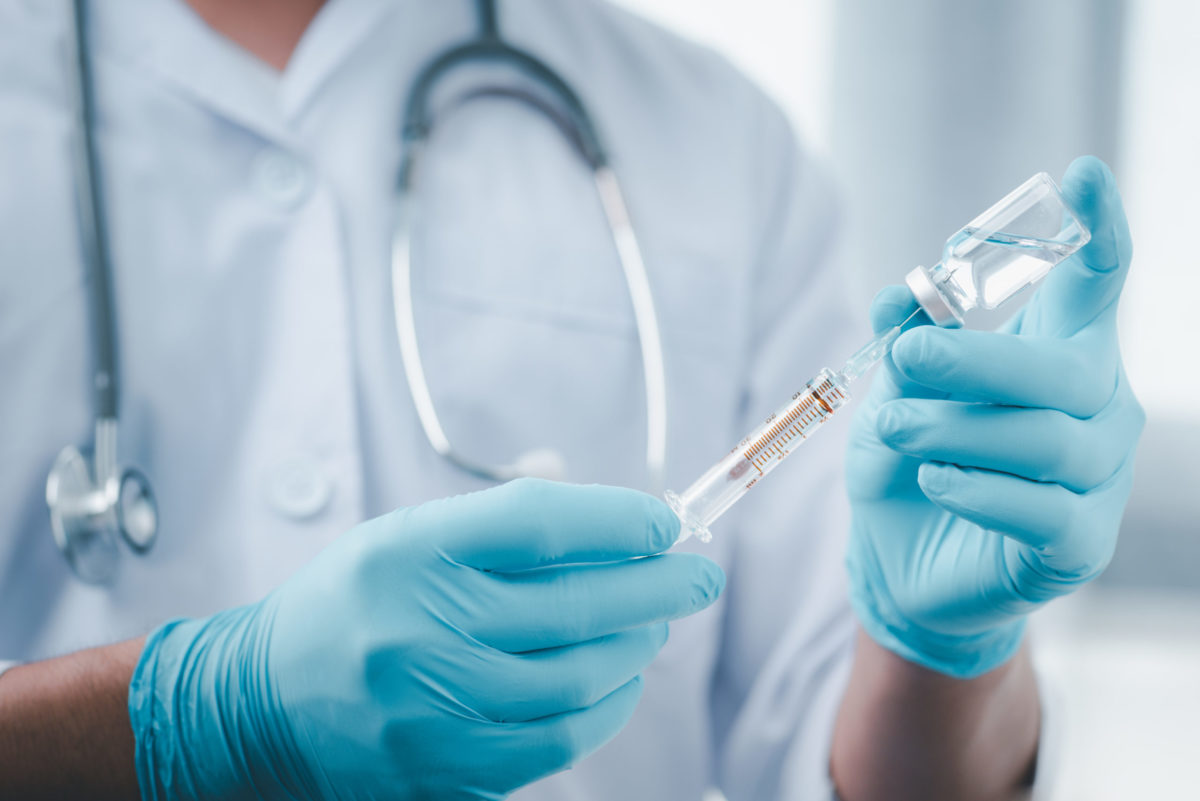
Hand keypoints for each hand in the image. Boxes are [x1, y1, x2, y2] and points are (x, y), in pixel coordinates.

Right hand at [128, 478, 723, 798]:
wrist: (263, 702)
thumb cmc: (353, 603)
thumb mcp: (408, 536)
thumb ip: (505, 520)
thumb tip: (616, 518)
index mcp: (408, 553)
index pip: (539, 523)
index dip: (618, 520)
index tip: (663, 523)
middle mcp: (419, 628)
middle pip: (575, 604)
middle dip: (658, 585)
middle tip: (699, 574)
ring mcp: (432, 708)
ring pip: (579, 679)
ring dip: (637, 647)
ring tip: (655, 626)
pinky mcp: (446, 769)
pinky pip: (558, 740)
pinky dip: (607, 706)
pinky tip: (620, 680)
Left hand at [845, 156, 1142, 677]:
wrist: (902, 561)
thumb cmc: (909, 460)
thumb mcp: (892, 394)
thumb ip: (903, 343)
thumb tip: (901, 295)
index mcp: (1060, 355)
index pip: (1097, 287)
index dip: (1101, 233)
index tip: (1084, 175)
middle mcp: (1098, 408)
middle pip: (1065, 371)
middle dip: (977, 360)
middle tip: (905, 361)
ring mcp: (1098, 480)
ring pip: (1047, 439)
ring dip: (955, 428)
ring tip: (893, 429)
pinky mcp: (1079, 544)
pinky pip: (1041, 509)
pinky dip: (977, 489)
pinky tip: (934, 481)